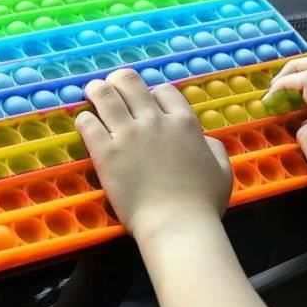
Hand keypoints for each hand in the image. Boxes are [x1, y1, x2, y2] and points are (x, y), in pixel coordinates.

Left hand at [75, 69, 231, 241]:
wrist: (176, 225)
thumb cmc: (202, 204)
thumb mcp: (222, 171)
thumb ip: (214, 149)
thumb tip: (204, 140)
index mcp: (183, 123)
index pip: (163, 90)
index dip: (153, 94)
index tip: (146, 103)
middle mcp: (154, 120)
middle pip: (130, 82)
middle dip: (119, 81)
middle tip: (111, 86)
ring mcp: (128, 134)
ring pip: (105, 95)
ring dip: (96, 90)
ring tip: (90, 91)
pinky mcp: (105, 151)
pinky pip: (88, 122)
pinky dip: (84, 119)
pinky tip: (85, 123)